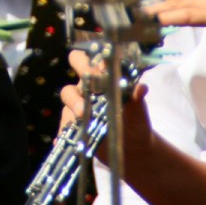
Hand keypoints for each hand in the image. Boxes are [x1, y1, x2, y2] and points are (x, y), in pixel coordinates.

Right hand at [58, 49, 152, 164]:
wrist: (132, 146)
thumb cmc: (135, 121)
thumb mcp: (138, 110)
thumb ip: (137, 98)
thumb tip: (141, 88)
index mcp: (103, 76)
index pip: (93, 57)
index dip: (94, 58)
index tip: (101, 68)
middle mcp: (87, 86)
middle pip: (76, 62)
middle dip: (81, 70)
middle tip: (90, 81)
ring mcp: (78, 104)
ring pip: (67, 94)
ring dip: (74, 102)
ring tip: (82, 114)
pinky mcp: (72, 123)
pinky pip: (64, 123)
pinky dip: (65, 128)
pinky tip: (68, 135)